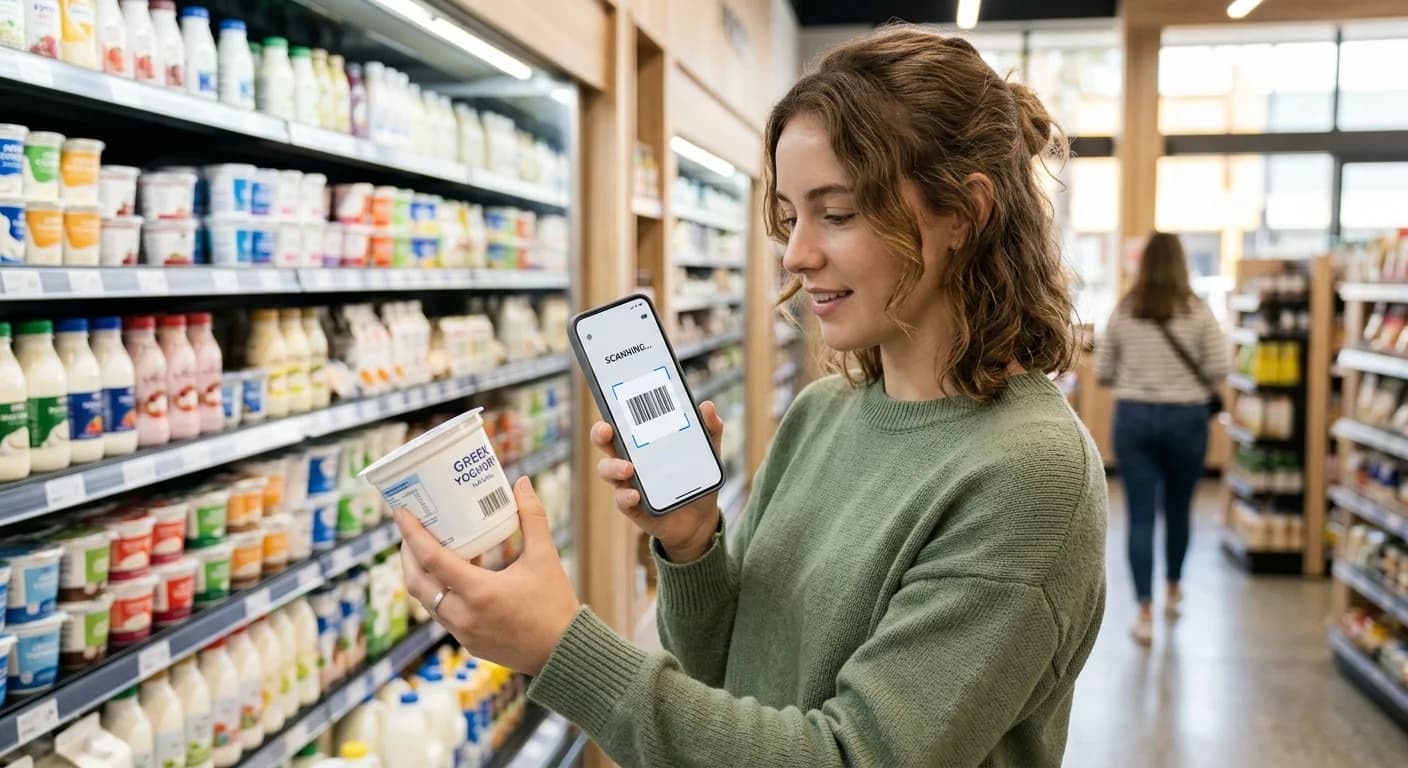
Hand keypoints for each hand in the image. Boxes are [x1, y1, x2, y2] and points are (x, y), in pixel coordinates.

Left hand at [394, 476, 579, 674]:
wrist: (564, 653)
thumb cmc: (555, 604)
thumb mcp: (545, 557)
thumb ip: (532, 517)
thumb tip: (521, 483)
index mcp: (479, 592)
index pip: (432, 560)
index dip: (412, 534)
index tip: (401, 512)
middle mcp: (464, 615)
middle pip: (417, 582)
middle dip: (408, 553)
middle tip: (411, 529)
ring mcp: (463, 633)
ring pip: (427, 600)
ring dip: (422, 574)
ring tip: (429, 548)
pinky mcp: (467, 643)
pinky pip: (443, 614)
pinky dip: (441, 592)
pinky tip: (454, 576)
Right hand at [592, 400, 724, 562]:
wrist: (700, 518)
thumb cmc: (696, 478)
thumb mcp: (708, 452)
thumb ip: (710, 429)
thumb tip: (707, 406)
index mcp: (643, 442)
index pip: (622, 421)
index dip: (612, 411)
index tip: (612, 401)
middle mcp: (629, 459)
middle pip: (605, 443)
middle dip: (600, 434)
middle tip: (607, 430)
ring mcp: (628, 483)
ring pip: (607, 470)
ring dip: (613, 467)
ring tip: (628, 468)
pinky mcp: (633, 506)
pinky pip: (622, 500)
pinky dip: (626, 496)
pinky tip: (635, 495)